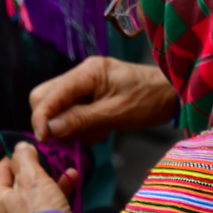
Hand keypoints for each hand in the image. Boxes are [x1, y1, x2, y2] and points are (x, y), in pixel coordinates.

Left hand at [0, 142, 80, 212]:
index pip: (1, 170)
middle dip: (39, 171)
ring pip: (32, 197)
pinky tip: (71, 182)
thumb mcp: (33, 177)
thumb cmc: (40, 209)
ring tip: (68, 171)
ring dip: (50, 182)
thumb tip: (20, 147)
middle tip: (51, 161)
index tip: (34, 151)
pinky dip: (53, 197)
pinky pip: (40, 209)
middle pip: (17, 185)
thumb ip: (24, 158)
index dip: (19, 158)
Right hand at [30, 56, 179, 142]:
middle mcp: (81, 74)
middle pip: (45, 98)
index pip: (48, 94)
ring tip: (98, 131)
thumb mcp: (116, 113)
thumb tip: (50, 129)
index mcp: (87, 72)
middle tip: (75, 137)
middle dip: (54, 122)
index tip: (45, 140)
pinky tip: (101, 129)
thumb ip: (82, 119)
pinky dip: (80, 126)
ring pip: (57, 108)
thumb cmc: (148, 100)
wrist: (171, 94)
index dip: (42, 118)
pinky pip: (71, 112)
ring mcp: (85, 84)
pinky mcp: (90, 95)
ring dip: (70, 126)